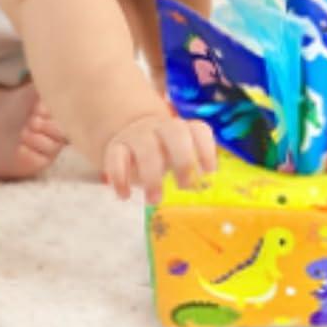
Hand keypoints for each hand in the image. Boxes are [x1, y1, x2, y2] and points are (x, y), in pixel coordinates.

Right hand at [102, 112, 216, 203]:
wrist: (130, 133)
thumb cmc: (162, 151)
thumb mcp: (176, 155)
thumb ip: (189, 168)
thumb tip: (203, 189)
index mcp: (183, 128)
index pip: (199, 130)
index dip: (206, 149)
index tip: (210, 172)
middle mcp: (162, 126)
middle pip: (176, 134)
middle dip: (183, 161)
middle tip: (184, 187)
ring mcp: (138, 134)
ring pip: (147, 148)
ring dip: (152, 176)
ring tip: (154, 200)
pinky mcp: (116, 146)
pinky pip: (117, 158)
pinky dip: (120, 178)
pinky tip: (125, 195)